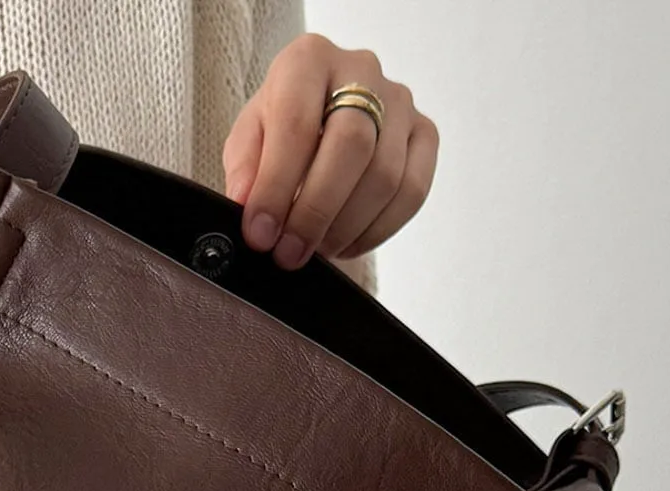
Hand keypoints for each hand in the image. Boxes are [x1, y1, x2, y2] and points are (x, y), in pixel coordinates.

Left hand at [223, 33, 437, 268]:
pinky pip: (412, 192)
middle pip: (351, 146)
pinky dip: (377, 230)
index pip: (296, 123)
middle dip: (316, 212)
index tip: (261, 234)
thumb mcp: (250, 140)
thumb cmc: (284, 130)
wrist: (323, 120)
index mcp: (309, 59)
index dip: (277, 186)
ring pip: (385, 175)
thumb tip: (247, 202)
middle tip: (291, 253)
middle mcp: (361, 69)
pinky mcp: (424, 133)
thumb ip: (246, 167)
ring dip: (346, 227)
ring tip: (317, 250)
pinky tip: (348, 243)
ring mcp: (399, 101)